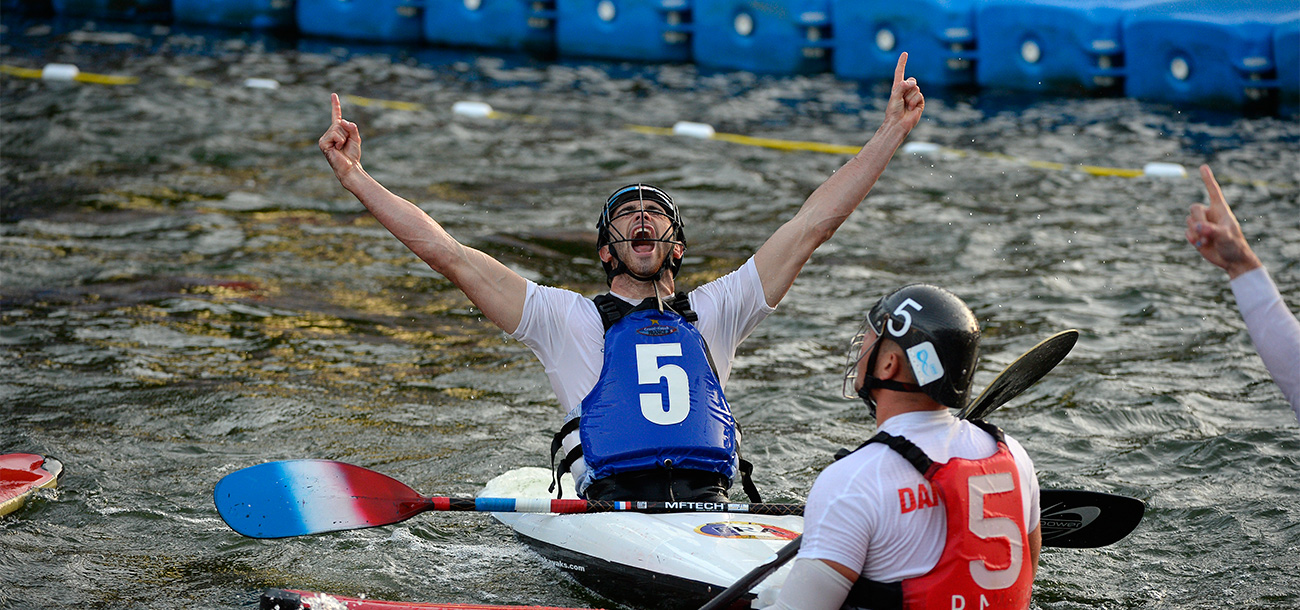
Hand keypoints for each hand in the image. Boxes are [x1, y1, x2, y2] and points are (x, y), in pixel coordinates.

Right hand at [319, 93, 362, 185]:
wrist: (350, 167)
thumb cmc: (352, 154)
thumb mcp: (356, 138)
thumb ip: (352, 127)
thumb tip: (342, 121)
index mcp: (337, 131)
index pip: (336, 115)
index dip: (335, 105)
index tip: (334, 95)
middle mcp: (329, 133)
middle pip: (340, 123)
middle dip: (347, 133)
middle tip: (345, 145)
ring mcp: (325, 138)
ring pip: (337, 128)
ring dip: (343, 138)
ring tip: (341, 147)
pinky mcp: (323, 143)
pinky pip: (335, 135)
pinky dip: (340, 141)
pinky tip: (337, 149)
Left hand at [883, 53, 923, 131]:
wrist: (898, 124)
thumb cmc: (893, 111)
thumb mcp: (895, 96)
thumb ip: (902, 86)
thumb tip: (913, 83)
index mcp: (897, 87)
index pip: (900, 72)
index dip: (902, 63)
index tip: (905, 53)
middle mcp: (906, 90)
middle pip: (912, 80)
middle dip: (907, 88)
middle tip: (902, 99)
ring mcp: (913, 96)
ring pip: (916, 88)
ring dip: (910, 98)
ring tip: (905, 106)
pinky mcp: (919, 102)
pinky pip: (920, 95)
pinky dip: (914, 102)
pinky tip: (910, 109)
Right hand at [1185, 164, 1261, 278]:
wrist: (1232, 261)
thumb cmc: (1234, 245)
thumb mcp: (1226, 237)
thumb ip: (1211, 231)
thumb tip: (1197, 227)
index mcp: (1221, 210)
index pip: (1213, 191)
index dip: (1208, 179)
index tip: (1203, 167)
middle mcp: (1210, 215)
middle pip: (1194, 207)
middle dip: (1197, 220)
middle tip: (1205, 231)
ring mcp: (1202, 224)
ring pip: (1189, 220)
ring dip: (1195, 232)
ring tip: (1207, 241)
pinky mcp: (1196, 234)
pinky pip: (1186, 232)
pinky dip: (1192, 238)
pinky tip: (1202, 244)